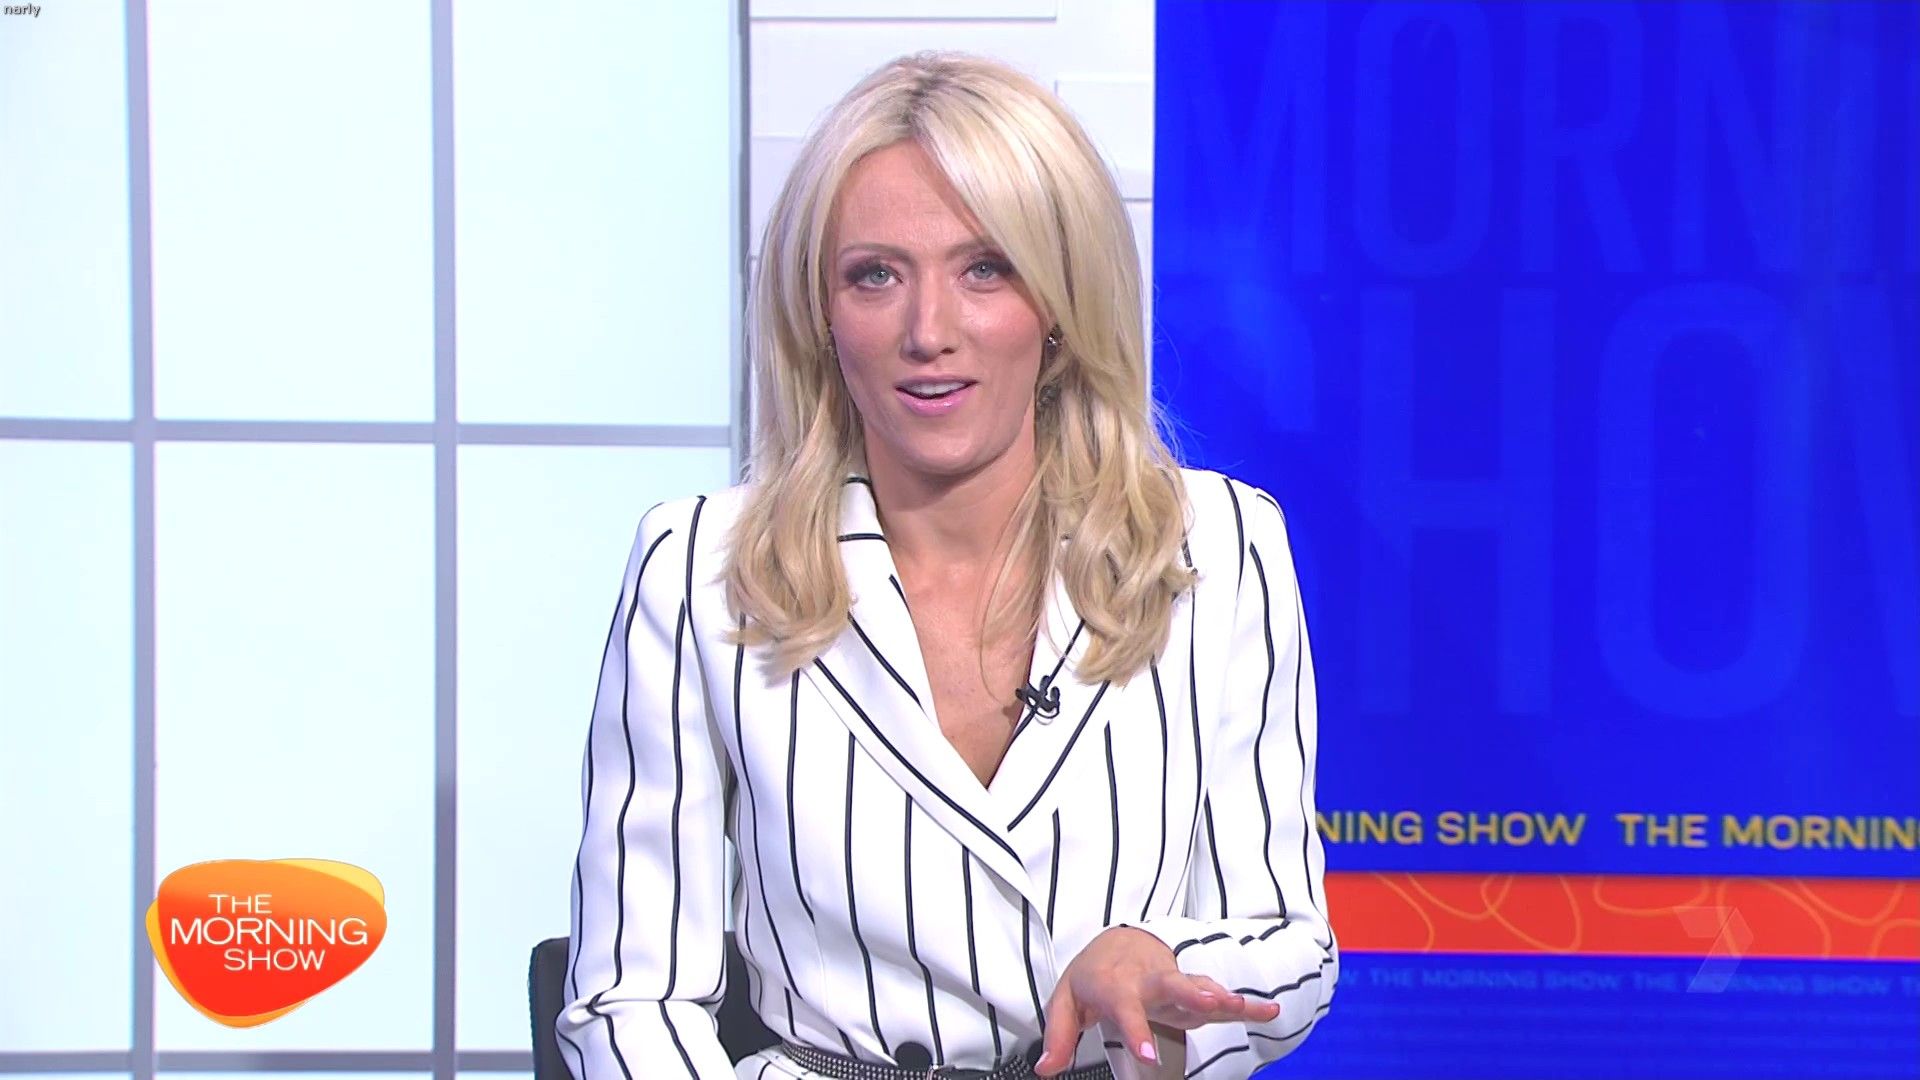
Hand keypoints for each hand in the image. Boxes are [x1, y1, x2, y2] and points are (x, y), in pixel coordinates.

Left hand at [1033, 927, 1279, 1075]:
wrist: (1117, 941)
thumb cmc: (1092, 977)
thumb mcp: (1066, 1002)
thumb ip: (1059, 1036)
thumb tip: (1046, 1069)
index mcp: (1116, 985)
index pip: (1125, 1009)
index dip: (1137, 1031)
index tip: (1148, 1057)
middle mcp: (1148, 980)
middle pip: (1172, 985)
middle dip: (1192, 995)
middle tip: (1212, 1006)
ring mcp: (1174, 982)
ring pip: (1200, 986)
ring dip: (1222, 996)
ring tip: (1241, 1006)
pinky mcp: (1192, 989)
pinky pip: (1221, 996)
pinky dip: (1246, 1004)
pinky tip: (1269, 1011)